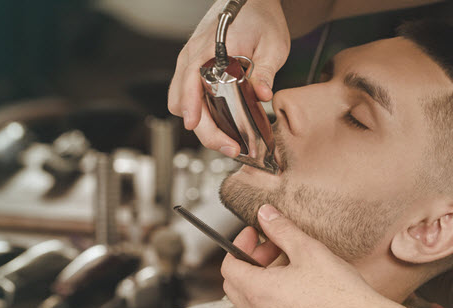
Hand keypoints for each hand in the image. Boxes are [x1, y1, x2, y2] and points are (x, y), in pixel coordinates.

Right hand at [167, 0, 289, 156]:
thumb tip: (263, 95)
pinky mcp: (194, 68)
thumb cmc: (260, 16)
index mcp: (209, 48)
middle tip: (231, 146)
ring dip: (201, 124)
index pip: (191, 82)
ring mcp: (190, 62)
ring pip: (180, 102)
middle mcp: (192, 56)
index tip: (199, 127)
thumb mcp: (272, 44)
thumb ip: (266, 70)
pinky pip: (187, 97)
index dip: (193, 108)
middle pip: (182, 103)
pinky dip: (200, 113)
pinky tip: (221, 122)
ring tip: (227, 138)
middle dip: (204, 130)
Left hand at [221, 204, 385, 307]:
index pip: (229, 267)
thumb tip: (265, 215)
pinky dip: (274, 298)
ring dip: (263, 280)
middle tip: (274, 248)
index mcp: (259, 292)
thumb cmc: (341, 293)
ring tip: (292, 266)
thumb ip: (282, 230)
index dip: (239, 245)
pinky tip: (302, 288)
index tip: (256, 234)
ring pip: (253, 301)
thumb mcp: (309, 250)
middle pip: (236, 285)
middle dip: (250, 261)